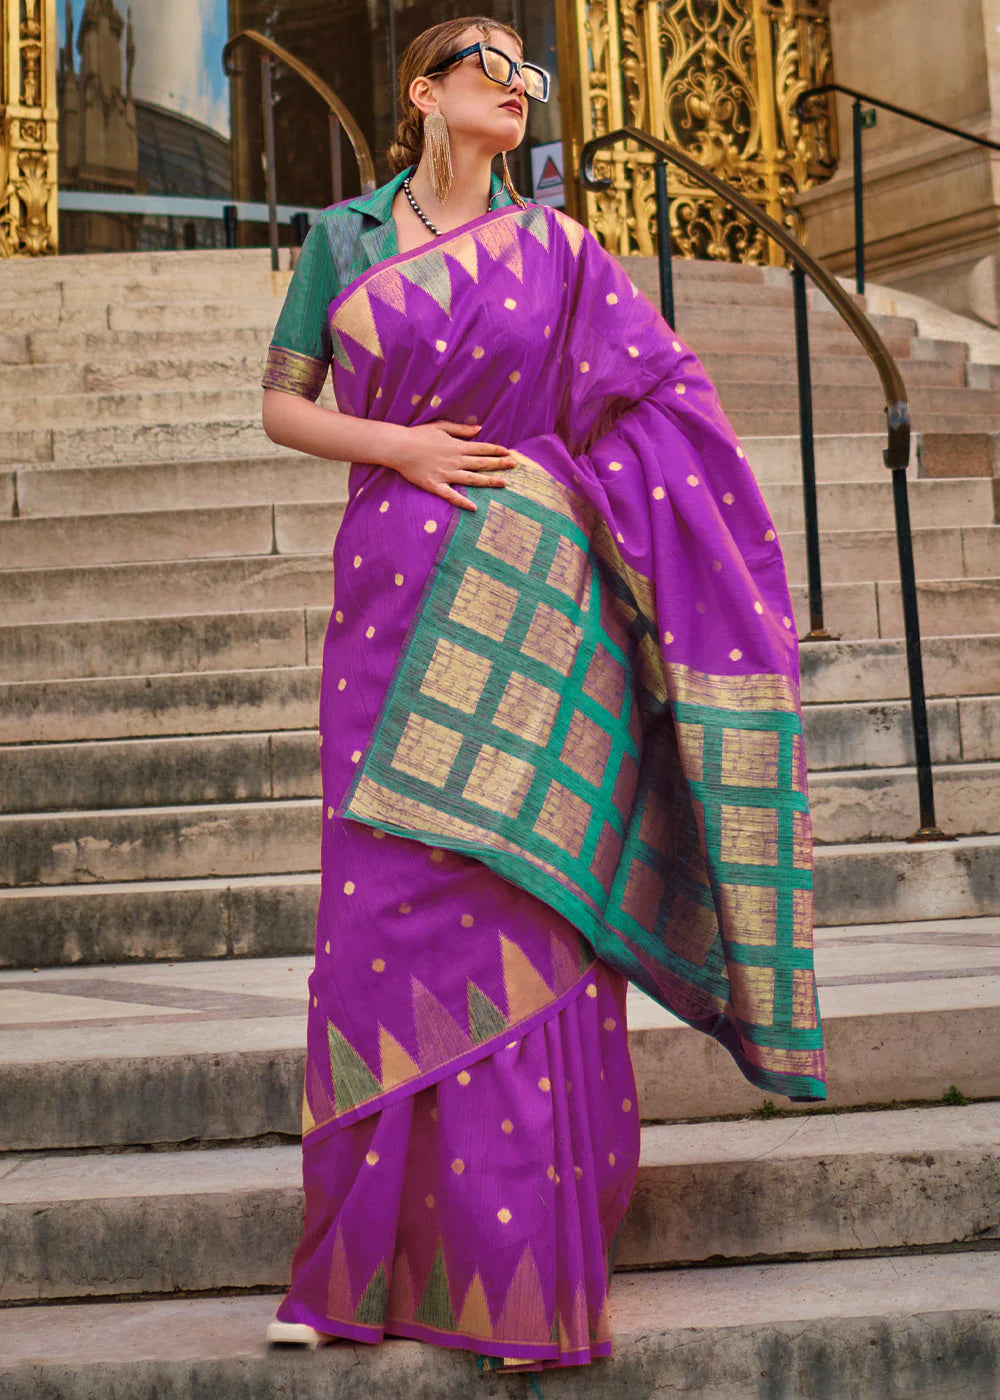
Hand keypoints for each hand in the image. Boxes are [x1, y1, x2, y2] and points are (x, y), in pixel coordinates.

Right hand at [385, 419, 516, 511]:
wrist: (399, 447)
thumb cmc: (418, 435)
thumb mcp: (441, 427)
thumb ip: (461, 429)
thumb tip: (479, 429)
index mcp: (456, 446)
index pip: (481, 448)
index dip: (496, 450)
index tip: (509, 453)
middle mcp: (454, 461)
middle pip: (481, 463)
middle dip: (499, 464)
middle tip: (514, 466)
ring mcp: (445, 474)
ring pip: (471, 479)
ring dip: (488, 481)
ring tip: (504, 484)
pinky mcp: (435, 486)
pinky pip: (451, 495)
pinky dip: (462, 502)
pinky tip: (474, 507)